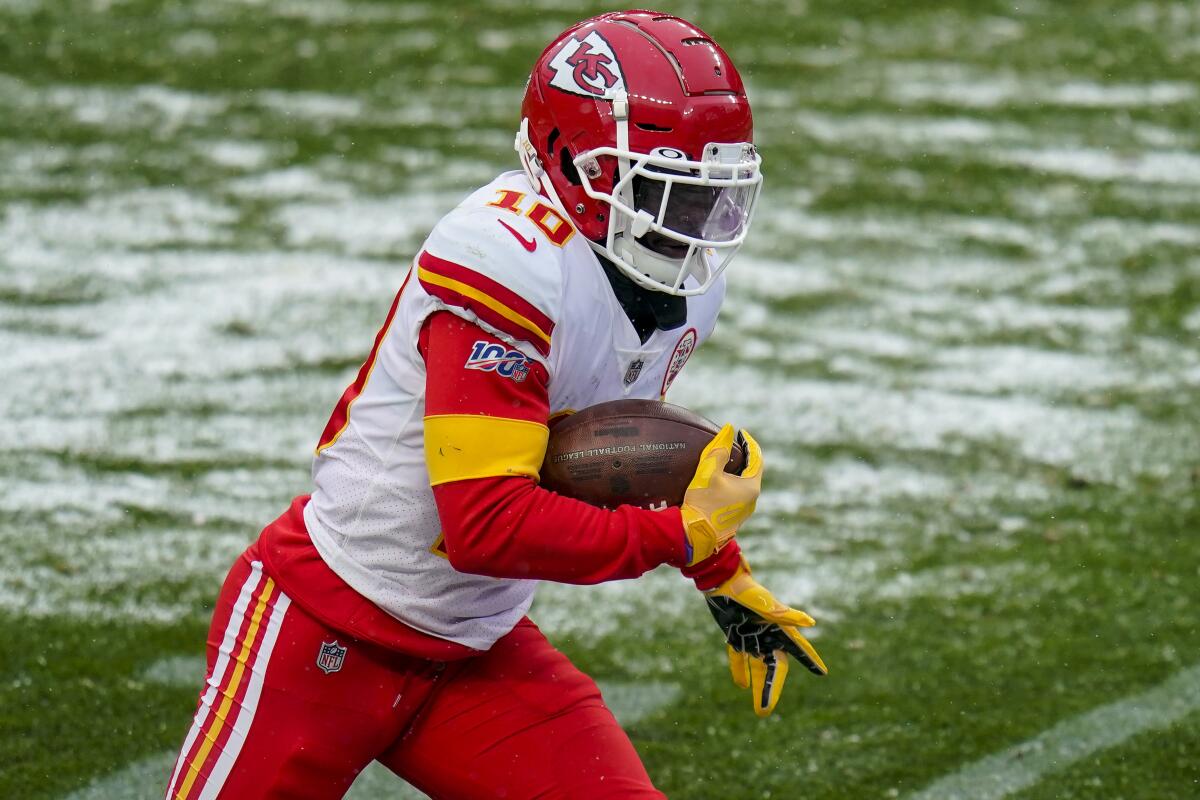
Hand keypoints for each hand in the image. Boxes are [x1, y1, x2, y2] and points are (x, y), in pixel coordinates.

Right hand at [680, 424, 761, 565]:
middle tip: (733, 444)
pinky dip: (732, 482)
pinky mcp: (733, 517)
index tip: (741, 433)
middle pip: (752, 472)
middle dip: (744, 456)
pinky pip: (737, 494)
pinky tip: (719, 481)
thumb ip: (718, 449)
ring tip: (725, 460)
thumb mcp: (708, 472)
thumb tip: (729, 429)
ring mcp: (744, 510)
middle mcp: (752, 500)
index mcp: (751, 487)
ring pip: (745, 484)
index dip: (749, 443)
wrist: (695, 536)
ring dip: (738, 470)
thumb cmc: (703, 503)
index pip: (757, 459)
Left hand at [705, 557, 826, 716]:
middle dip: (771, 690)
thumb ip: (786, 616)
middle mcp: (768, 636)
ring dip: (757, 688)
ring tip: (760, 711)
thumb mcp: (766, 605)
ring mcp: (752, 638)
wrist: (722, 582)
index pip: (798, 650)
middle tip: (766, 711)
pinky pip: (739, 658)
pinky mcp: (736, 636)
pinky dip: (740, 670)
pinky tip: (741, 686)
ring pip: (757, 668)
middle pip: (773, 669)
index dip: (810, 661)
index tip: (822, 672)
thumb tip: (811, 623)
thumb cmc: (747, 591)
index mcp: (779, 629)